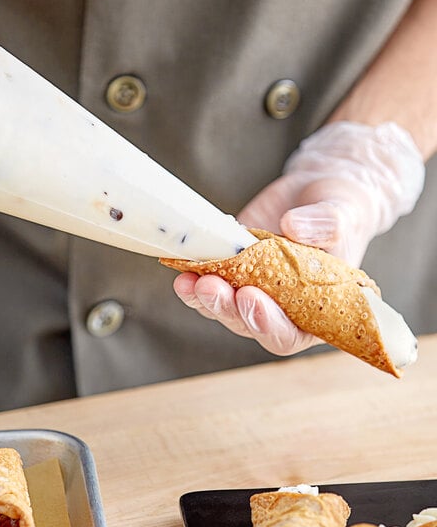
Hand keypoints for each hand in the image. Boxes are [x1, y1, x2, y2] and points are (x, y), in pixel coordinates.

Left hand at [173, 121, 424, 355]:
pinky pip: (208, 283)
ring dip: (203, 297)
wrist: (313, 193)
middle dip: (226, 308)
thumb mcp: (343, 212)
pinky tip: (183, 265)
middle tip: (210, 286)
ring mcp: (253, 290)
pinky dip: (193, 277)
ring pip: (223, 308)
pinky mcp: (232, 272)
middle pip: (247, 325)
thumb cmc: (340, 210)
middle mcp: (281, 308)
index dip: (268, 324)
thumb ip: (327, 223)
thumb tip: (294, 226)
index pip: (289, 334)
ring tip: (187, 279)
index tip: (251, 298)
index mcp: (316, 309)